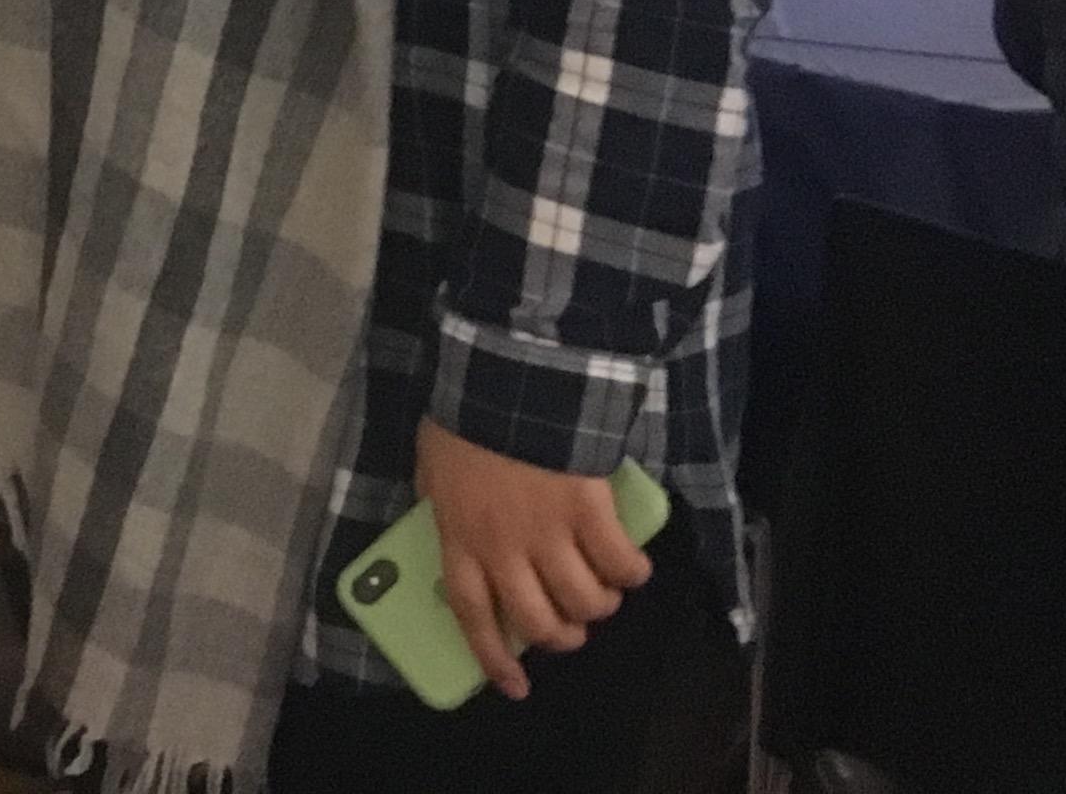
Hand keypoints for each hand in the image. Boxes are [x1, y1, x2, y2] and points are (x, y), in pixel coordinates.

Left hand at [411, 420, 650, 702]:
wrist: (508, 380)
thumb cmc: (465, 419)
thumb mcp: (435, 465)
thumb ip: (443, 502)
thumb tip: (448, 524)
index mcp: (460, 536)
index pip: (473, 614)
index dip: (493, 656)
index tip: (513, 686)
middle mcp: (504, 547)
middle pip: (537, 620)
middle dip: (560, 636)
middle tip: (571, 628)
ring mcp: (548, 532)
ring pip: (583, 602)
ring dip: (598, 605)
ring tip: (602, 592)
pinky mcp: (590, 512)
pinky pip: (619, 564)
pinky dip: (631, 572)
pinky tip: (631, 566)